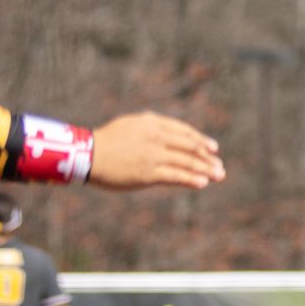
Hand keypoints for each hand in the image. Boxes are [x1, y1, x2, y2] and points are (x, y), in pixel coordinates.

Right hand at [88, 112, 223, 189]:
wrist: (84, 154)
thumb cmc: (105, 141)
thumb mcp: (130, 125)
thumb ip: (151, 128)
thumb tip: (169, 134)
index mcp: (152, 122)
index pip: (184, 131)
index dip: (201, 140)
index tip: (213, 148)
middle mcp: (156, 137)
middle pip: (190, 147)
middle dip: (208, 157)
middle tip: (220, 165)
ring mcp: (153, 155)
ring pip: (187, 162)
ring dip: (206, 169)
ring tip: (219, 175)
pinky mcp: (148, 173)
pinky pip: (176, 176)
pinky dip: (191, 179)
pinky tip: (203, 183)